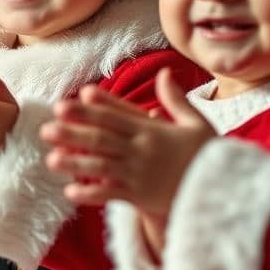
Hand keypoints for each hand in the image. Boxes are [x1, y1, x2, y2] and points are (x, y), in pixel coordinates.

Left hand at [40, 68, 213, 217]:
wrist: (225, 189)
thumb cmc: (208, 155)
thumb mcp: (196, 122)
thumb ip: (176, 99)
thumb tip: (165, 72)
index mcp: (153, 131)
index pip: (115, 117)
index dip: (89, 110)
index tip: (65, 104)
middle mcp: (142, 150)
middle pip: (102, 139)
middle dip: (73, 134)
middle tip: (45, 130)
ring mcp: (140, 174)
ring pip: (102, 166)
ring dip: (75, 163)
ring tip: (50, 160)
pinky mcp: (142, 197)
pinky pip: (112, 194)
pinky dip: (92, 194)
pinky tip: (69, 193)